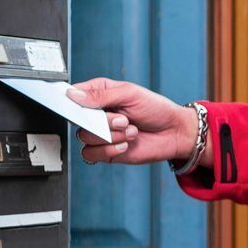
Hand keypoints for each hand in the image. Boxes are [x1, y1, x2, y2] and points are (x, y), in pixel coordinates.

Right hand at [67, 77, 199, 165]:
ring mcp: (100, 133)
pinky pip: (90, 153)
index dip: (73, 101)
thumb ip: (101, 95)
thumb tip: (74, 94)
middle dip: (103, 121)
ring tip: (131, 131)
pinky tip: (125, 144)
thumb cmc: (156, 109)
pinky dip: (108, 150)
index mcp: (100, 94)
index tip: (85, 106)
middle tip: (123, 119)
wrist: (174, 132)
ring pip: (84, 136)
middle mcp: (96, 114)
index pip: (73, 95)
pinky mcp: (105, 151)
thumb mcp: (130, 94)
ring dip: (111, 135)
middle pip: (78, 119)